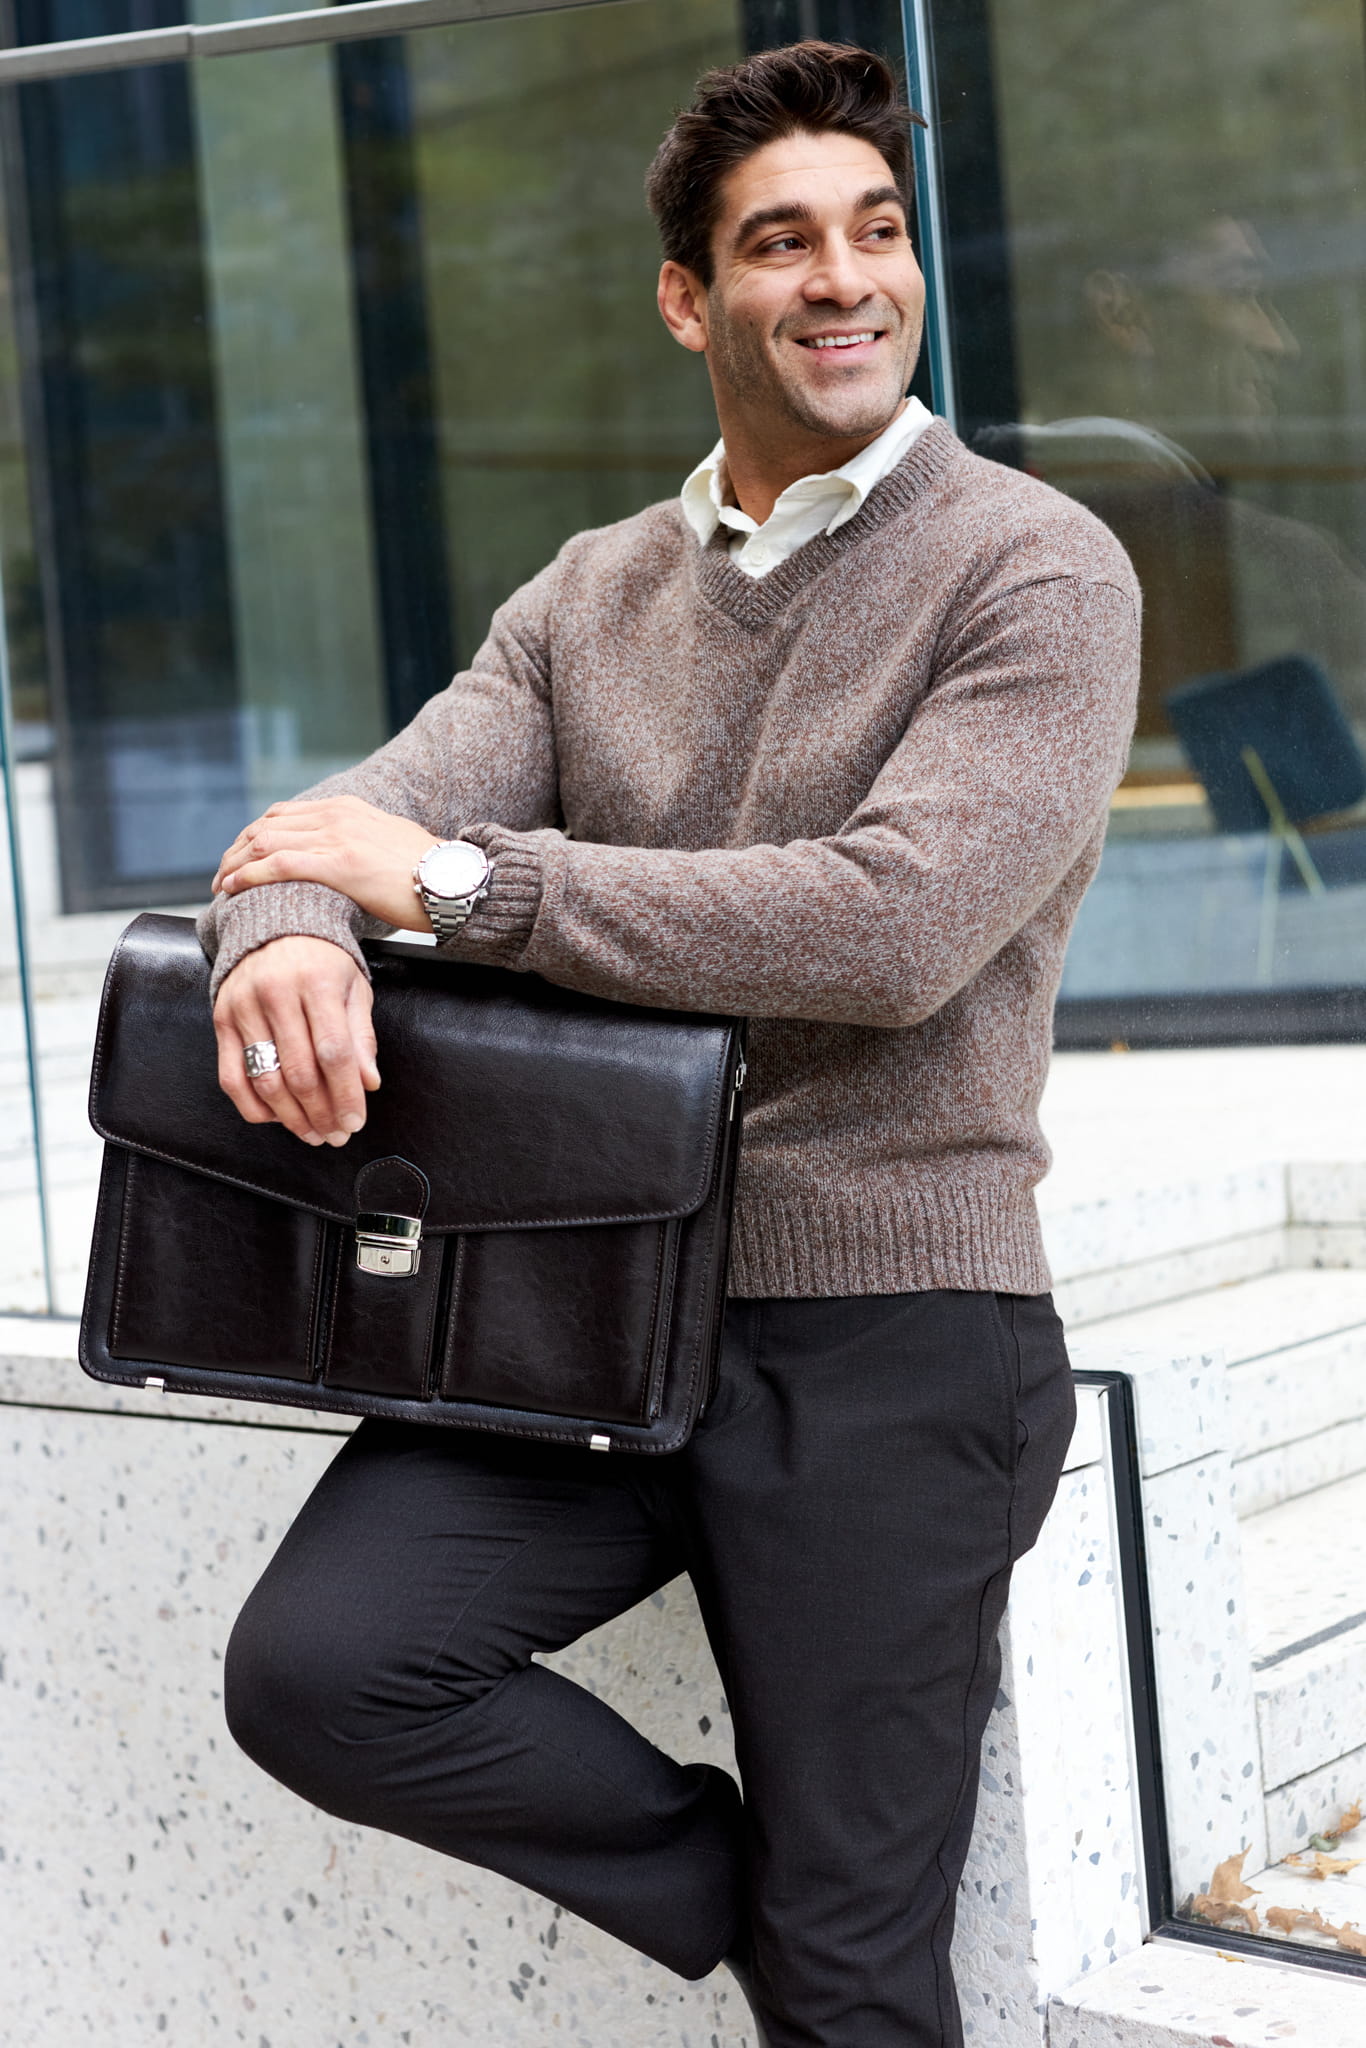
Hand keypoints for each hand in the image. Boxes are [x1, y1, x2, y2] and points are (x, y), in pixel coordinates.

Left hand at [213, 794, 437, 930]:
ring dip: (234, 864)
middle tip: (221, 876)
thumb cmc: (431, 875)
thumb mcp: (392, 847)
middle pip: (267, 826)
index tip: (240, 859)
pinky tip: (232, 889)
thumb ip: (365, 846)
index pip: (284, 815)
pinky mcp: (340, 865)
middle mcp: (338, 816)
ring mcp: (338, 838)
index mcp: (348, 808)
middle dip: (236, 851)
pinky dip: (249, 876)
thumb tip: (354, 863)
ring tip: (219, 886)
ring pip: (266, 843)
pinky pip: (279, 865)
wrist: (457, 882)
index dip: (253, 837)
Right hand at [213, 936, 379, 1145]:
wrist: (275, 923)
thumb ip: (361, 1036)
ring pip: (266, 1080)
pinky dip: (254, 1106)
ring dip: (291, 1117)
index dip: (346, 1094)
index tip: (356, 1122)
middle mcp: (276, 993)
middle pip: (299, 1072)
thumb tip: (368, 1083)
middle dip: (321, 1113)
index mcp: (317, 982)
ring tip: (313, 1133)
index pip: (334, 1052)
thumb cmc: (322, 960)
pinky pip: (232, 1077)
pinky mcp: (221, 1020)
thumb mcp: (353, 988)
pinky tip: (278, 1117)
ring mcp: (243, 1007)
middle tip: (337, 1135)